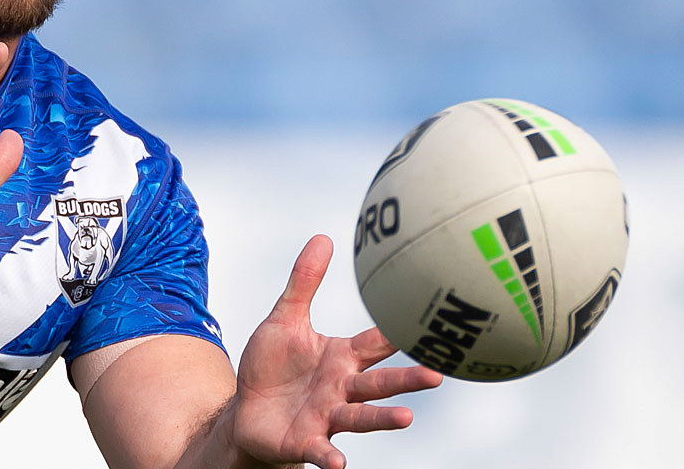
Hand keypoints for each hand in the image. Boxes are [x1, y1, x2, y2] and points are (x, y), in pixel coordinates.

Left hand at [228, 235, 442, 468]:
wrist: (246, 411)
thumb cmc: (272, 366)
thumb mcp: (285, 320)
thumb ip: (304, 283)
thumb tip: (324, 237)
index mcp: (342, 358)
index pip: (377, 342)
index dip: (400, 332)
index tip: (433, 320)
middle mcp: (342, 388)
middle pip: (379, 382)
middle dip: (407, 380)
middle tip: (437, 375)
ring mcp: (327, 417)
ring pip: (360, 417)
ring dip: (383, 418)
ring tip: (407, 418)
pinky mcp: (306, 441)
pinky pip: (321, 450)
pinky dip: (331, 457)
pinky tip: (339, 464)